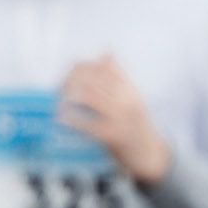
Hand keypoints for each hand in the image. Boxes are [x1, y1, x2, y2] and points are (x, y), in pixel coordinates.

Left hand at [58, 58, 170, 186]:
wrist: (149, 156)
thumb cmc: (136, 127)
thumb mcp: (131, 99)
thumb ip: (118, 78)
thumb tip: (107, 51)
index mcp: (130, 91)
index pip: (104, 68)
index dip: (82, 67)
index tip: (68, 73)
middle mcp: (127, 101)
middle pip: (93, 80)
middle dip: (71, 81)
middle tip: (58, 88)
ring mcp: (121, 118)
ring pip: (90, 96)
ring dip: (69, 97)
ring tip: (59, 102)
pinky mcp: (114, 136)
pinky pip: (88, 124)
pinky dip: (72, 121)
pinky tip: (62, 120)